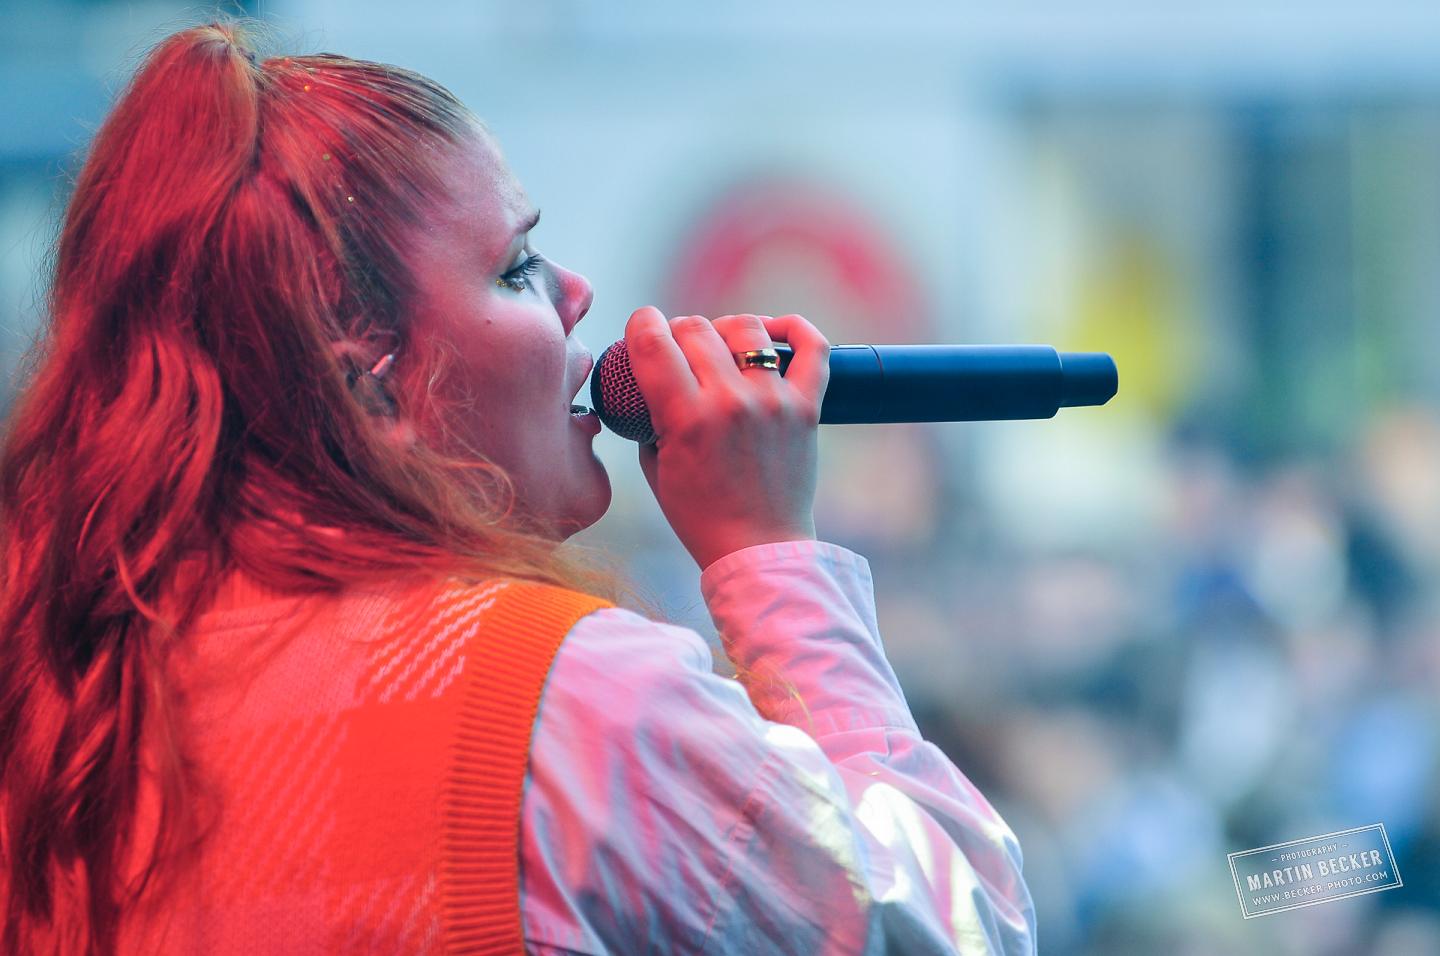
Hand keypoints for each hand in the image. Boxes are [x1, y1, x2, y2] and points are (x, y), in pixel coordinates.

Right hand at [623, 307, 830, 571]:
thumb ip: (650, 417)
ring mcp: (773, 401)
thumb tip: (649, 381)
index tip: (641, 328)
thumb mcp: (656, 468)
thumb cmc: (701, 517)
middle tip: (677, 348)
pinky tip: (773, 331)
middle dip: (677, 329)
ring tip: (719, 346)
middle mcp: (731, 402)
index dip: (641, 323)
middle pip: (696, 328)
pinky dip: (794, 328)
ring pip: (746, 328)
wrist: (758, 551)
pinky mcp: (806, 407)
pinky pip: (812, 346)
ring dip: (724, 329)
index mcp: (687, 419)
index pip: (653, 341)